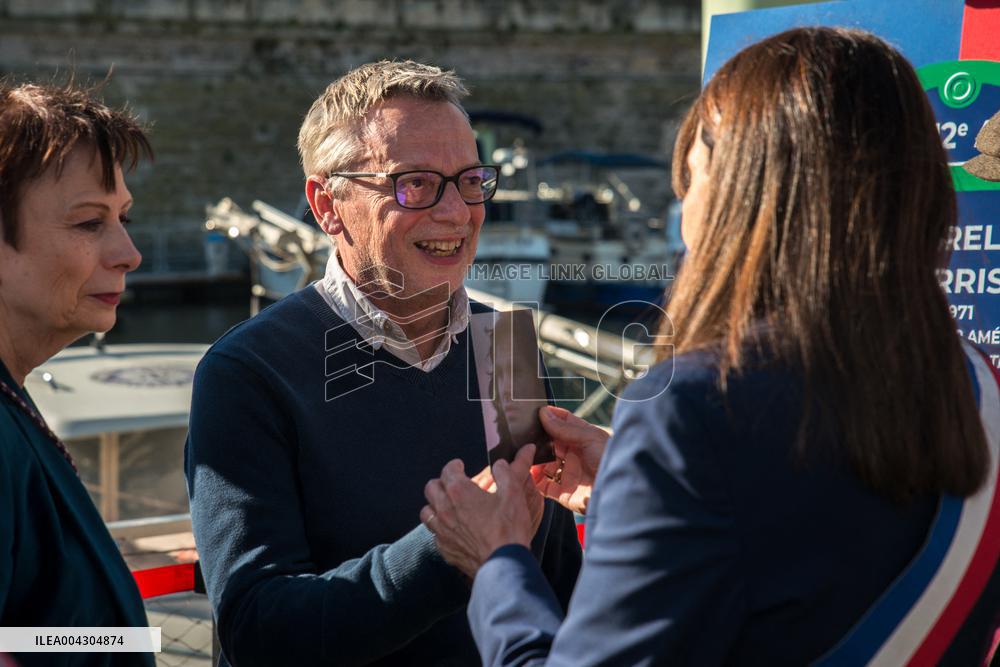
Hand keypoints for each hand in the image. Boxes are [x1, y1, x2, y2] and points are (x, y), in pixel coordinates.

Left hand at [421, 445, 541, 578]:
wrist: (504, 563)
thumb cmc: (509, 528)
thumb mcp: (514, 493)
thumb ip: (511, 470)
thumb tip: (521, 453)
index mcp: (459, 491)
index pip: (448, 470)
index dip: (454, 465)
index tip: (460, 465)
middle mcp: (445, 510)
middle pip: (431, 488)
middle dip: (441, 482)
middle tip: (453, 483)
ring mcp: (442, 531)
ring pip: (427, 511)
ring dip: (435, 505)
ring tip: (447, 505)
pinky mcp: (445, 549)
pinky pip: (434, 534)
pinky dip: (440, 528)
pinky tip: (453, 529)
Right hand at [531, 406, 609, 513]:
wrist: (618, 493)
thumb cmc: (612, 461)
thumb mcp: (590, 438)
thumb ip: (565, 428)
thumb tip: (544, 414)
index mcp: (583, 439)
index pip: (563, 423)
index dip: (550, 416)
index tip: (534, 412)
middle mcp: (574, 455)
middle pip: (550, 443)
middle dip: (537, 438)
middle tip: (522, 433)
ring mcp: (568, 473)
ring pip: (543, 464)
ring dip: (533, 459)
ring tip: (522, 452)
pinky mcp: (563, 492)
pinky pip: (543, 485)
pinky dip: (533, 479)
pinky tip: (526, 471)